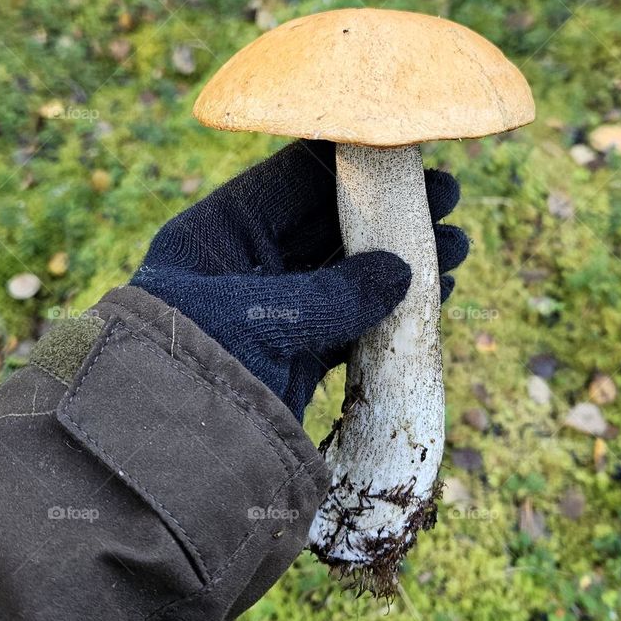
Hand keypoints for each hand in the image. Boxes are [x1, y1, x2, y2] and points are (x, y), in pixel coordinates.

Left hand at [132, 141, 467, 420]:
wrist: (163, 463)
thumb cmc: (193, 371)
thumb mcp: (262, 320)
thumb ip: (334, 294)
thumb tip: (405, 270)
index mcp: (214, 236)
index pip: (290, 181)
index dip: (352, 164)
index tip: (409, 157)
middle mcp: (241, 267)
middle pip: (327, 223)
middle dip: (389, 212)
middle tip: (449, 199)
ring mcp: (269, 314)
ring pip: (345, 274)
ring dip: (400, 261)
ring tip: (457, 247)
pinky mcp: (290, 360)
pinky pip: (348, 323)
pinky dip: (390, 309)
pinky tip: (435, 292)